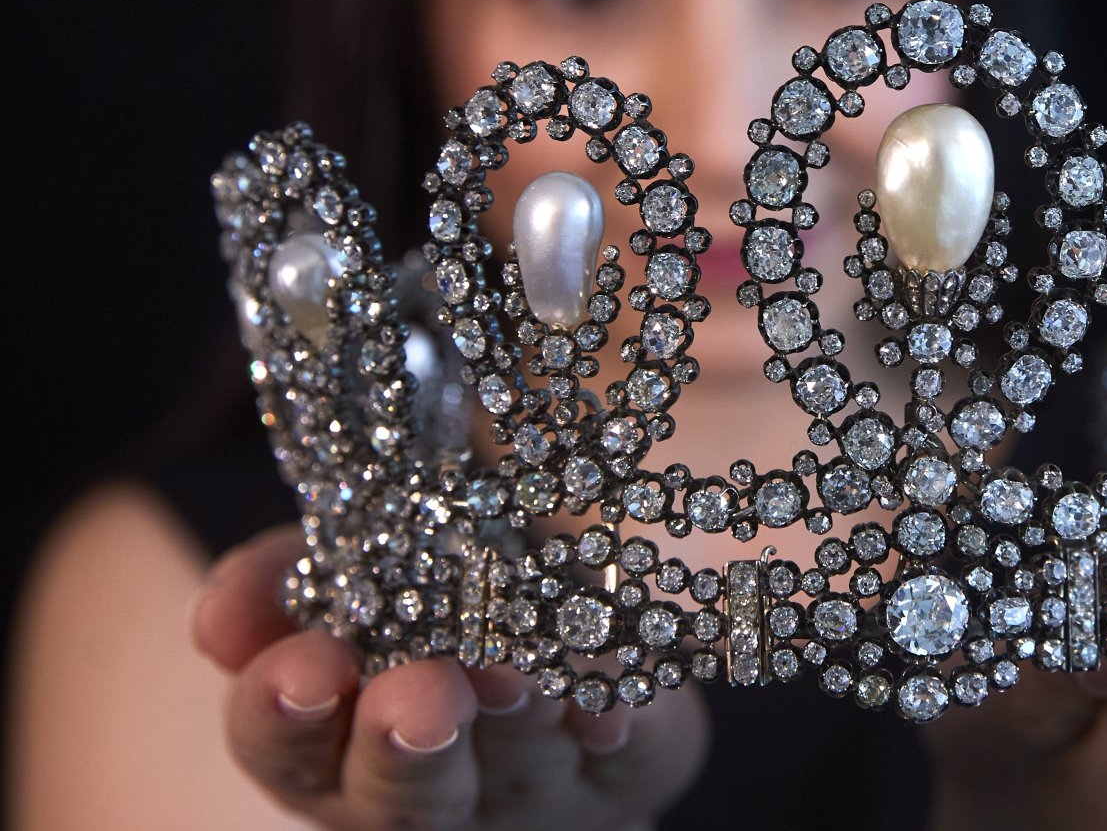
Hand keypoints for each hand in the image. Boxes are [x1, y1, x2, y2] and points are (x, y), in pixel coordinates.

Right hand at [191, 525, 708, 830]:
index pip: (284, 742)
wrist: (560, 630)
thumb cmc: (427, 599)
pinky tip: (608, 700)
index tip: (298, 669)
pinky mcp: (633, 759)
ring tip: (507, 673)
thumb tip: (218, 613)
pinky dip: (613, 719)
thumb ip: (281, 581)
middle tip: (411, 700)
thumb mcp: (346, 573)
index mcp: (330, 743)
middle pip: (402, 789)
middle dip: (403, 742)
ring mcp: (535, 782)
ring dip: (510, 718)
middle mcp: (428, 787)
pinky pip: (625, 749)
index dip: (282, 713)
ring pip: (516, 759)